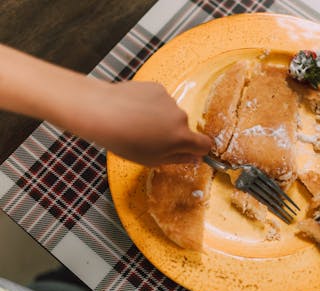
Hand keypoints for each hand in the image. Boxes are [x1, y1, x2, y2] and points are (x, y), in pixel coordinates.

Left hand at [78, 81, 211, 165]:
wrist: (102, 112)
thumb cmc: (124, 140)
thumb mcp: (151, 160)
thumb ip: (178, 159)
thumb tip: (193, 158)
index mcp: (181, 138)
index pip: (204, 144)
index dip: (198, 150)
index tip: (187, 151)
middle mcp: (180, 117)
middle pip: (184, 129)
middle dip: (171, 134)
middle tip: (148, 139)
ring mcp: (169, 100)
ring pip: (170, 114)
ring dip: (160, 119)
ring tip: (136, 124)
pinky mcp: (157, 88)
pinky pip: (160, 100)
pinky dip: (151, 105)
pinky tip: (134, 110)